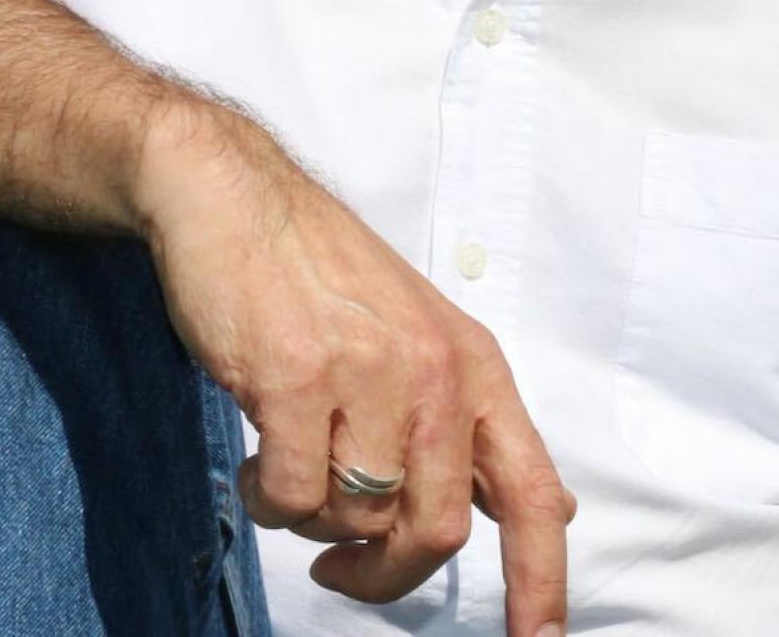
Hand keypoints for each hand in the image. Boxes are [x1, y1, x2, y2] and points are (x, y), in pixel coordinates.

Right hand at [128, 101, 574, 633]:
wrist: (229, 196)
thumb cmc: (316, 271)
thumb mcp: (420, 332)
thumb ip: (473, 423)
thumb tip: (549, 508)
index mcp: (474, 366)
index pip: (530, 494)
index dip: (541, 582)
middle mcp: (434, 372)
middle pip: (436, 530)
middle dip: (385, 573)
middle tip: (341, 570)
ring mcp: (366, 374)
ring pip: (355, 516)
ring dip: (310, 518)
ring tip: (281, 466)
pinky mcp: (295, 379)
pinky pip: (289, 495)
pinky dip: (266, 499)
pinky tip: (251, 458)